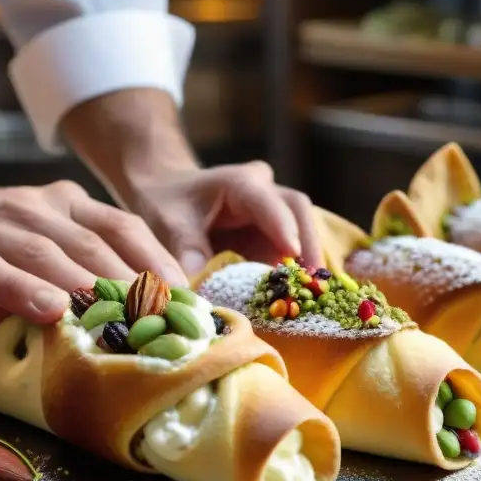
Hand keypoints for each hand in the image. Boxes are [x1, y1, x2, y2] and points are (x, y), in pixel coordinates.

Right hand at [0, 180, 185, 323]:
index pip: (125, 228)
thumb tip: (145, 312)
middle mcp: (40, 209)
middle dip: (132, 285)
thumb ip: (87, 264)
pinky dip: (23, 290)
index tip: (187, 299)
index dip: (158, 262)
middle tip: (162, 323)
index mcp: (70, 204)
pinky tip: (49, 312)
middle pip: (94, 246)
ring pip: (48, 256)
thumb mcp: (48, 240)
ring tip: (117, 323)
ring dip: (86, 290)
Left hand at [128, 161, 323, 276]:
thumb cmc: (167, 202)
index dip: (283, 226)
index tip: (292, 252)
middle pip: (298, 212)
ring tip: (310, 294)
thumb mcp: (168, 220)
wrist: (167, 195)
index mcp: (240, 183)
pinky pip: (290, 252)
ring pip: (302, 230)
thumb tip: (196, 278)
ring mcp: (273, 214)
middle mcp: (265, 193)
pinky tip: (295, 297)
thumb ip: (185, 246)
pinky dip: (293, 273)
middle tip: (313, 280)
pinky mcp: (273, 236)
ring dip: (306, 261)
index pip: (269, 202)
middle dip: (308, 244)